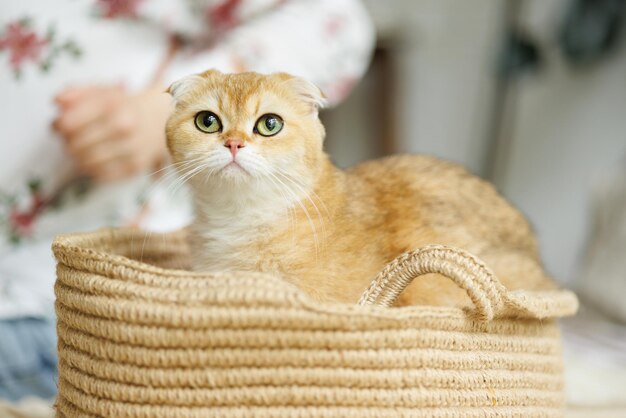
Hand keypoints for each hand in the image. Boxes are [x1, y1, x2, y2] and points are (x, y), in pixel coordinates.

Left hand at [53, 84, 171, 181]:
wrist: (163, 119)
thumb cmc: (126, 105)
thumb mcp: (103, 90)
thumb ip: (76, 92)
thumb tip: (56, 102)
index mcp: (111, 105)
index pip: (68, 124)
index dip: (58, 126)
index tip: (60, 126)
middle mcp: (122, 127)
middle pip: (75, 145)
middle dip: (67, 142)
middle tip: (70, 139)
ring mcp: (131, 148)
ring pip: (86, 162)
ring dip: (77, 158)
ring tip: (80, 150)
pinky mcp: (136, 166)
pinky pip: (102, 175)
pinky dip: (92, 170)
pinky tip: (94, 161)